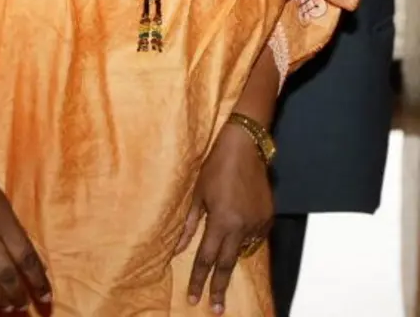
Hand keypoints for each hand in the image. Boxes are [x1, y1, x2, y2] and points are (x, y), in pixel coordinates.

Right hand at [0, 134, 51, 310]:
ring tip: (9, 307)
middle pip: (6, 275)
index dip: (38, 281)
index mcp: (3, 221)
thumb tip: (26, 260)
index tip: (47, 296)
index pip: (26, 257)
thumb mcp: (3, 203)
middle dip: (19, 295)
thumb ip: (13, 231)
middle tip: (27, 305)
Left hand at [176, 123, 273, 313]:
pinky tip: (240, 236)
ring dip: (232, 258)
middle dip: (219, 288)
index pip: (206, 258)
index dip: (199, 280)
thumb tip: (179, 249)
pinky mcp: (268, 217)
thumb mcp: (198, 195)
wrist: (245, 147)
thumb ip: (190, 225)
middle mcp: (241, 227)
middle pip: (227, 264)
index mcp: (221, 222)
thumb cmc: (215, 167)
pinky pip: (255, 237)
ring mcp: (258, 224)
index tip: (194, 299)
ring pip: (243, 250)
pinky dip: (246, 241)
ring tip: (224, 267)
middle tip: (216, 309)